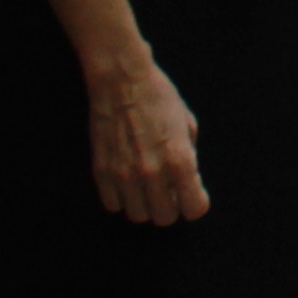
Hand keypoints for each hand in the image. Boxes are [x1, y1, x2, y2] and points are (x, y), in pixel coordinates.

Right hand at [85, 53, 208, 225]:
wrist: (121, 79)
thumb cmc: (159, 96)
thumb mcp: (187, 123)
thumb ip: (189, 155)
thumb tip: (186, 179)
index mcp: (180, 161)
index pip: (194, 209)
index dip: (195, 202)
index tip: (191, 193)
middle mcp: (153, 174)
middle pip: (165, 218)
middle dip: (170, 207)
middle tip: (167, 191)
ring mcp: (124, 175)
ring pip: (138, 215)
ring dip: (144, 204)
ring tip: (145, 186)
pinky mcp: (102, 172)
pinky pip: (112, 204)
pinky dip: (121, 198)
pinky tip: (125, 182)